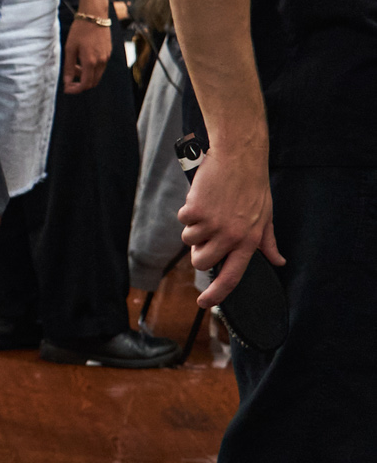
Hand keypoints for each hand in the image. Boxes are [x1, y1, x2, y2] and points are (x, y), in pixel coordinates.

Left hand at [62, 17, 111, 94]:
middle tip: (69, 80)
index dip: (75, 89)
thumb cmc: (80, 31)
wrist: (95, 16)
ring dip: (85, 76)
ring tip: (74, 67)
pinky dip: (91, 68)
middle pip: (93, 82)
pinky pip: (100, 67)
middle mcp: (101, 61)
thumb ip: (68, 66)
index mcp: (90, 61)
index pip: (85, 84)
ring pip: (97, 75)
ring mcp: (106, 57)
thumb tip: (66, 81)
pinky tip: (82, 60)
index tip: (67, 89)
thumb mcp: (70, 48)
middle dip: (80, 84)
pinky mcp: (108, 52)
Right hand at [181, 144, 285, 307]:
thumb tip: (279, 261)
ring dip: (193, 228)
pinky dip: (188, 211)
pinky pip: (183, 220)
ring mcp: (211, 225)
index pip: (232, 276)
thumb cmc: (253, 186)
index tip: (204, 303)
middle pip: (201, 262)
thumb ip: (268, 242)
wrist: (239, 158)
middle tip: (206, 235)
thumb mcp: (266, 216)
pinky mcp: (195, 212)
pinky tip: (202, 199)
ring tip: (207, 211)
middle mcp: (230, 236)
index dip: (217, 294)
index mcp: (249, 241)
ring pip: (189, 241)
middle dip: (199, 252)